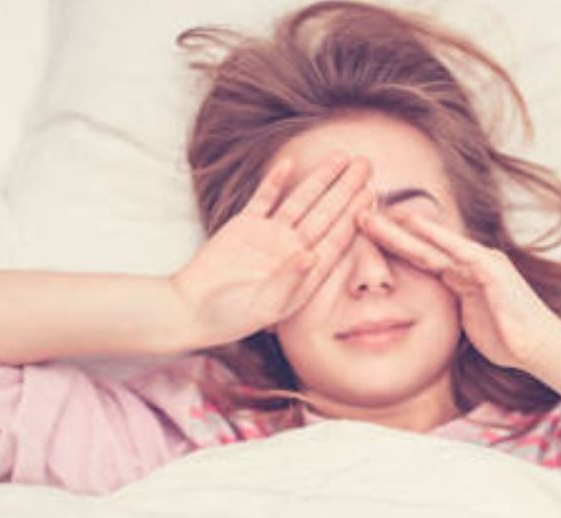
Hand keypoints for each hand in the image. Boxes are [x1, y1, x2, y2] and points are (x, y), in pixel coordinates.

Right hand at [170, 153, 372, 347]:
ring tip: (341, 157)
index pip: (335, 239)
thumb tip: (312, 255)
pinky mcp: (244, 226)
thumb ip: (290, 281)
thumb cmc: (230, 317)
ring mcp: (269, 236)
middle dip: (346, 189)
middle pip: (325, 214)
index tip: (370, 195)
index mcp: (304, 273)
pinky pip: (264, 199)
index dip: (353, 216)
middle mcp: (291, 251)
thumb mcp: (265, 307)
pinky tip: (289, 163)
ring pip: (301, 201)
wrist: (190, 310)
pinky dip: (275, 182)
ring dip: (320, 179)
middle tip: (367, 164)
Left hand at [357, 210, 560, 370]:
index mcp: (462, 274)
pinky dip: (440, 238)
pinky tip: (418, 227)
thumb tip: (429, 309)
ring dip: (405, 231)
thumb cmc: (506, 338)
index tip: (363, 234)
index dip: (392, 245)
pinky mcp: (493, 273)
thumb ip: (452, 304)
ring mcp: (483, 264)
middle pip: (422, 245)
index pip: (420, 256)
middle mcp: (471, 262)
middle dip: (390, 231)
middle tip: (359, 214)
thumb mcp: (468, 318)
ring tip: (379, 217)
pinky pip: (461, 252)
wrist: (539, 349)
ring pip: (436, 244)